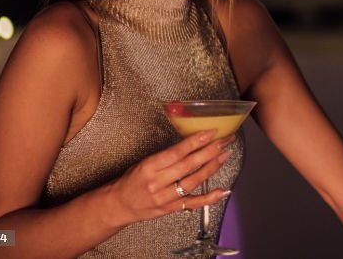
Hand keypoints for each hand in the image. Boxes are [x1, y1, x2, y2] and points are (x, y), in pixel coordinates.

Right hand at [104, 130, 232, 227]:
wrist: (118, 205)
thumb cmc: (131, 180)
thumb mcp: (144, 162)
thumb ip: (166, 155)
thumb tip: (192, 143)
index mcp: (150, 166)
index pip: (176, 152)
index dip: (195, 141)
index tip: (211, 132)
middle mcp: (158, 182)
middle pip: (188, 166)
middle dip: (210, 152)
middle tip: (224, 141)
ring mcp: (165, 197)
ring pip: (193, 182)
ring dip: (211, 168)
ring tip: (224, 156)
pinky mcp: (170, 209)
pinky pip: (193, 203)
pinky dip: (209, 198)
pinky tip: (222, 190)